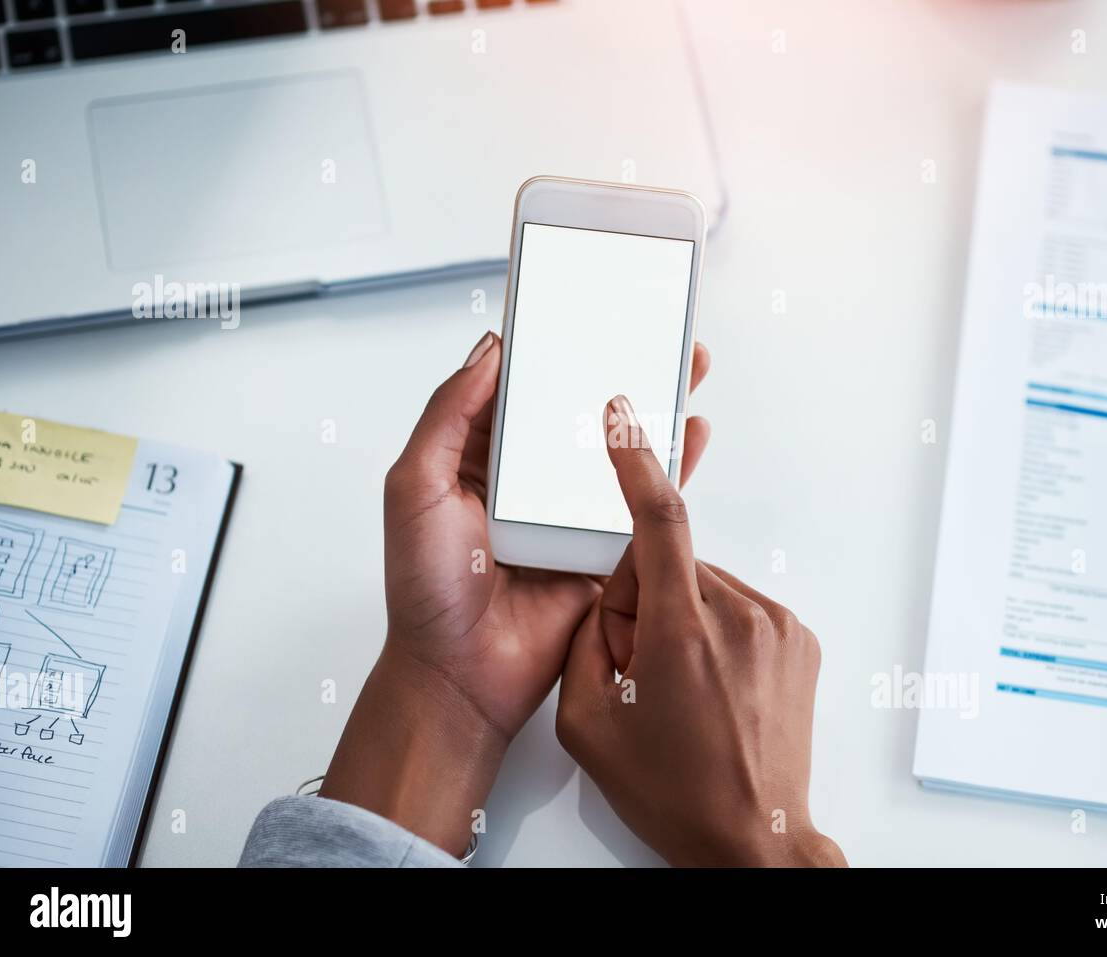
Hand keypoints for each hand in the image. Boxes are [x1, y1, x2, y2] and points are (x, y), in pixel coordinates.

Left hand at [321, 331, 710, 854]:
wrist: (462, 677)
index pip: (519, 387)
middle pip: (577, 409)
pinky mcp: (603, 547)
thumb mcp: (414, 489)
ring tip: (685, 363)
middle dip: (614, 366)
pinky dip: (670, 467)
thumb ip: (447, 418)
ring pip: (616, 447)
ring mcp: (568, 511)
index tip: (581, 305)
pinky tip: (692, 434)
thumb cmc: (425, 590)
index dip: (549, 347)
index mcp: (478, 457)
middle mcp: (527, 479)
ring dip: (652, 406)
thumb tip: (490, 352)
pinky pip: (641, 501)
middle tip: (651, 323)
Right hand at [556, 394, 845, 866]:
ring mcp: (778, 627)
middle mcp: (740, 618)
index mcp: (683, 633)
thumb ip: (588, 638)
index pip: (659, 522)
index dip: (637, 463)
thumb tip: (610, 597)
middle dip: (644, 602)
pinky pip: (739, 608)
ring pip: (705, 586)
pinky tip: (713, 686)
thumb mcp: (588, 722)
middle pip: (670, 566)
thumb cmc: (676, 792)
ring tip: (683, 689)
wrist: (755, 839)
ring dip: (683, 619)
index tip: (624, 419)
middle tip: (643, 669)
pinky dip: (717, 631)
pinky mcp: (799, 639)